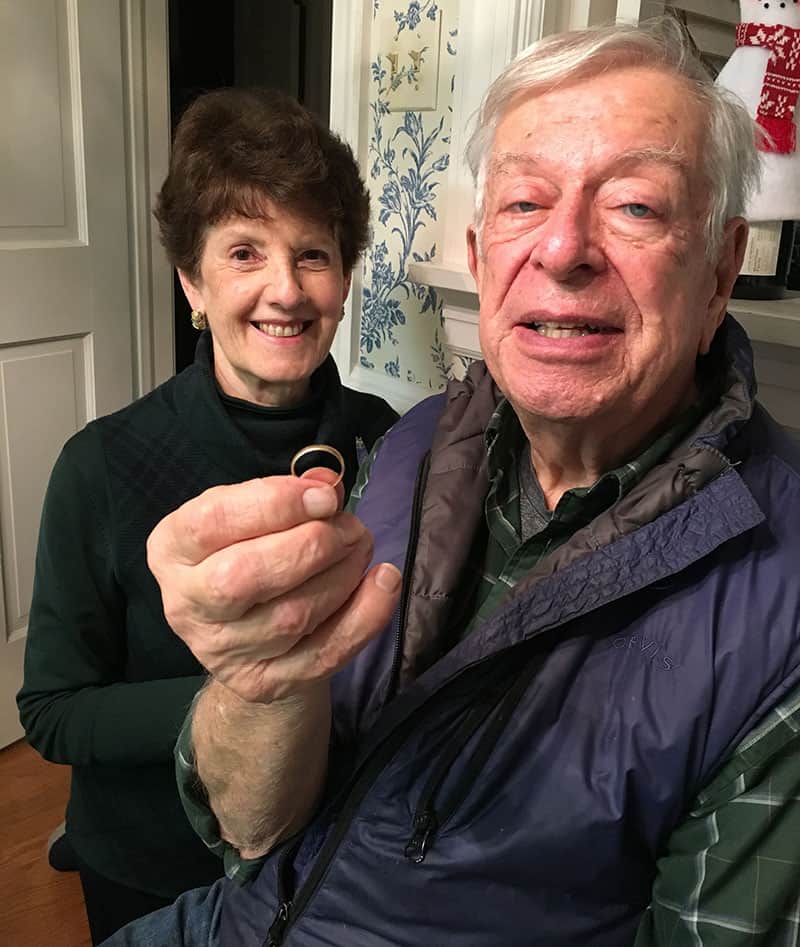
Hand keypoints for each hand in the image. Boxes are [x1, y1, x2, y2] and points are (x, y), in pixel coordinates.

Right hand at [146, 470, 400, 701]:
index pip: (213, 522)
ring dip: (343, 574)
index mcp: (172, 550)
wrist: (246, 634)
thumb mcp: (252, 513)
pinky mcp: (264, 683)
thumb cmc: (247, 552)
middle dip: (313, 544)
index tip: (325, 495)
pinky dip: (365, 614)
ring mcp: (224, 652)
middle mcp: (186, 605)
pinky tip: (384, 582)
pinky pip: (325, 653)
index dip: (276, 504)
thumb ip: (284, 493)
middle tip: (350, 527)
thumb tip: (327, 484)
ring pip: (293, 615)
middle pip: (246, 576)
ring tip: (360, 547)